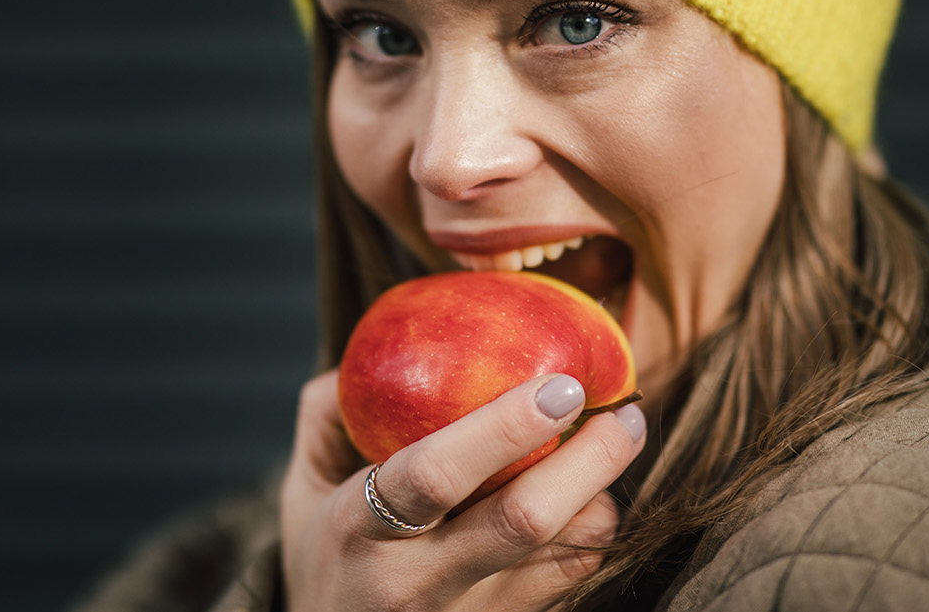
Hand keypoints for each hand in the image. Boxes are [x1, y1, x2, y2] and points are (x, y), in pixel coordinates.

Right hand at [280, 369, 646, 611]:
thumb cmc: (323, 554)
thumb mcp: (304, 488)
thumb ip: (331, 412)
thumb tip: (382, 347)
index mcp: (362, 529)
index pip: (436, 475)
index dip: (504, 427)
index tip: (559, 385)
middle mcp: (418, 581)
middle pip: (522, 520)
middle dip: (589, 459)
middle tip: (624, 411)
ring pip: (563, 554)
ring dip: (601, 492)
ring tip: (616, 438)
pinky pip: (570, 578)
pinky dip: (591, 528)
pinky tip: (591, 491)